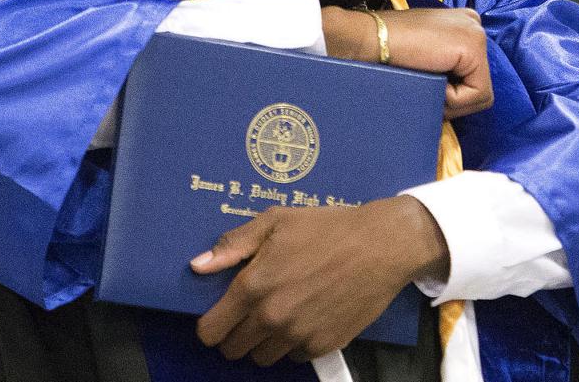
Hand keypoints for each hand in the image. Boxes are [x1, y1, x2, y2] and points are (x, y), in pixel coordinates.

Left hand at [191, 197, 447, 365]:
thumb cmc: (326, 228)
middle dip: (235, 334)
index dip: (209, 325)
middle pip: (233, 349)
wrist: (380, 246)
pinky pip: (295, 357)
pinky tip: (305, 317)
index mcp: (252, 286)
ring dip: (264, 342)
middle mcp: (271, 317)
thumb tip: (198, 266)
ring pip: (262, 357)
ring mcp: (297, 335)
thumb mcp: (275, 221)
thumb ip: (233, 245)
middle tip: (250, 314)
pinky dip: (294, 343)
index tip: (219, 316)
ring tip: (280, 315)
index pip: (210, 331)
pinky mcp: (323, 345)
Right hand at [322, 6, 492, 118]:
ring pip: (480, 94)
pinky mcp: (474, 47)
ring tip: (426, 82)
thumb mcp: (424, 54)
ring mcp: (476, 33)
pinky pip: (477, 94)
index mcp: (463, 23)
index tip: (425, 82)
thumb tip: (452, 97)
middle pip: (480, 85)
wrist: (370, 39)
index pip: (473, 75)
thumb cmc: (387, 50)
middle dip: (454, 99)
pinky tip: (430, 79)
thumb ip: (444, 66)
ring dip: (451, 101)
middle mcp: (475, 24)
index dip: (450, 92)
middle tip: (426, 87)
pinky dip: (453, 99)